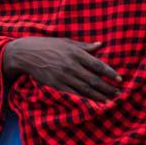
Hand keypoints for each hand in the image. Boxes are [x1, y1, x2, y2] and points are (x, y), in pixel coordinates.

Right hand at [3, 38, 121, 101]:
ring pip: (85, 89)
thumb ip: (84, 46)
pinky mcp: (56, 85)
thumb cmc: (47, 45)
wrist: (26, 54)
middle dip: (107, 88)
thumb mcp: (66, 42)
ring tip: (109, 100)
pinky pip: (73, 94)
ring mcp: (63, 76)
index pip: (97, 64)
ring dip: (99, 96)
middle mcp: (70, 65)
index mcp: (75, 52)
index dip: (110, 73)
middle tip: (118, 93)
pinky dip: (84, 99)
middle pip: (93, 79)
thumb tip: (100, 45)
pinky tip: (93, 102)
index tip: (119, 79)